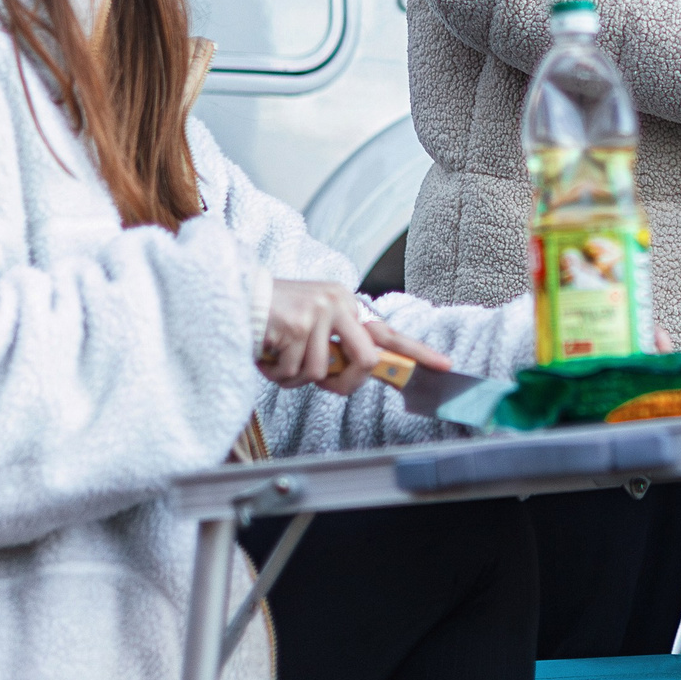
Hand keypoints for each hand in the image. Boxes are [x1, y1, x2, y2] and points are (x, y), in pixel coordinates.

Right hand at [258, 281, 450, 393]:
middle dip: (344, 382)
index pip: (388, 332)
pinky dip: (277, 374)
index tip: (445, 366)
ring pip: (322, 373)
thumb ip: (336, 347)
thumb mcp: (312, 326)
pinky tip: (267, 354)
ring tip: (279, 357)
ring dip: (296, 377)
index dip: (418, 352)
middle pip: (366, 360)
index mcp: (346, 303)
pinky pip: (297, 372)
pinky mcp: (299, 325)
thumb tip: (359, 375)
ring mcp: (320, 312)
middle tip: (322, 382)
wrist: (235, 297)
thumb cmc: (272, 319)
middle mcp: (339, 302)